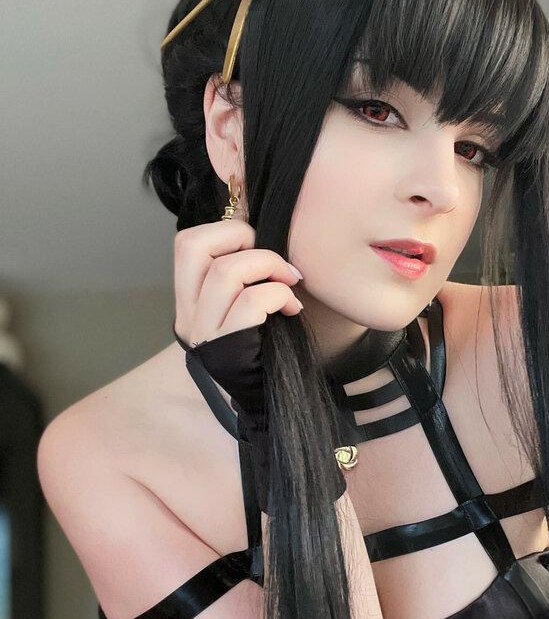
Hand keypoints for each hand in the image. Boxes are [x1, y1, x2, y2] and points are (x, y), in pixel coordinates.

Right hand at [173, 219, 302, 417]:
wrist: (270, 403)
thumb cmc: (267, 346)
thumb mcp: (250, 301)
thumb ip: (246, 267)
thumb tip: (255, 215)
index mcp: (189, 299)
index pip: (188, 242)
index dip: (229, 231)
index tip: (262, 247)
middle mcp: (187, 315)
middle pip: (193, 245)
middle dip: (242, 239)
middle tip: (272, 261)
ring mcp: (202, 333)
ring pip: (226, 272)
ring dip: (269, 267)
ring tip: (290, 285)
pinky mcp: (226, 350)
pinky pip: (250, 303)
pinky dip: (277, 295)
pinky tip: (291, 307)